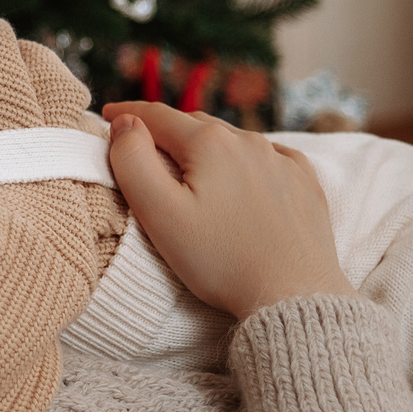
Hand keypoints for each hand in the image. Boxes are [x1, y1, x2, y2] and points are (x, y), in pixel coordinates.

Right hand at [102, 102, 353, 317]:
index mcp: (210, 144)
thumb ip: (133, 161)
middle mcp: (249, 142)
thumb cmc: (221, 261)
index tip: (107, 115)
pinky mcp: (305, 184)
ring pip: (232, 141)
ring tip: (190, 163)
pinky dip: (246, 161)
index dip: (127, 114)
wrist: (292, 296)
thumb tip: (124, 124)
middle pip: (195, 125)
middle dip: (166, 131)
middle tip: (143, 145)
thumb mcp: (161, 214)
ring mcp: (282, 161)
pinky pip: (269, 159)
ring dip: (207, 146)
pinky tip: (242, 176)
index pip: (157, 117)